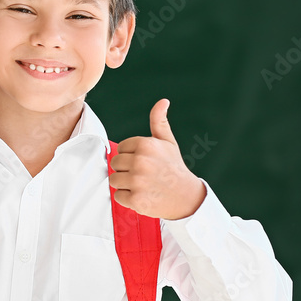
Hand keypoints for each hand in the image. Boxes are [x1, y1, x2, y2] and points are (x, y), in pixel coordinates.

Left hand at [109, 99, 206, 219]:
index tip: (145, 162)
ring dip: (125, 184)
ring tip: (142, 185)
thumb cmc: (174, 168)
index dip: (131, 156)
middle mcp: (140, 161)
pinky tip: (142, 195)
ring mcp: (137, 181)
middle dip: (126, 170)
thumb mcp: (168, 142)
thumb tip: (163, 101)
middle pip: (115, 164)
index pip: (120, 148)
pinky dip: (128, 199)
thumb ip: (159, 121)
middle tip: (143, 175)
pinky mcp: (135, 199)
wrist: (186, 197)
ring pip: (114, 180)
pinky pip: (118, 196)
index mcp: (145, 145)